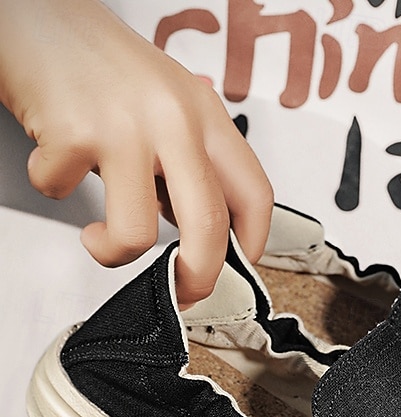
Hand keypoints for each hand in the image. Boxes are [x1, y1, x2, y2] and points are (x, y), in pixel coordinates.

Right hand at [0, 0, 272, 304]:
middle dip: (197, 279)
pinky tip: (55, 160)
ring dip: (112, 251)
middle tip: (182, 294)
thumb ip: (188, 164)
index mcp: (205, 115)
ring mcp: (125, 127)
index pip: (254, 194)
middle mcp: (173, 120)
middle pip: (208, 226)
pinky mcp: (73, 132)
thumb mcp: (168, 104)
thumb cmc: (102, 63)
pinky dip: (54, 189)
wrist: (35, 9)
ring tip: (98, 237)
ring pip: (138, 234)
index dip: (253, 244)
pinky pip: (65, 196)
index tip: (239, 270)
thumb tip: (197, 234)